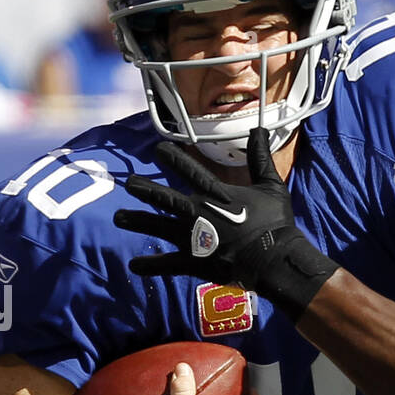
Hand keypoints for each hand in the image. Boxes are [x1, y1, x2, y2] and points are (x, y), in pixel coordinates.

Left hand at [114, 129, 336, 319]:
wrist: (276, 259)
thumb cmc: (276, 223)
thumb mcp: (271, 186)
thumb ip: (260, 157)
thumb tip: (259, 129)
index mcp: (216, 194)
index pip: (190, 170)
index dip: (173, 158)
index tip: (158, 149)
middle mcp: (198, 213)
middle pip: (164, 198)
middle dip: (144, 189)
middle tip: (128, 183)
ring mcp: (194, 238)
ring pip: (158, 227)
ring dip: (137, 222)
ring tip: (118, 218)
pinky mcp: (195, 262)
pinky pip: (168, 264)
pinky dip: (150, 265)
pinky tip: (133, 265)